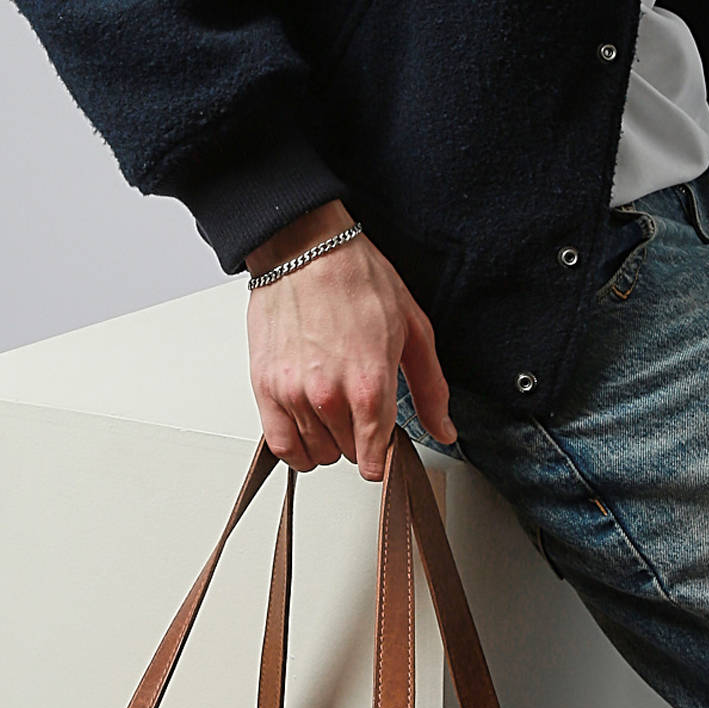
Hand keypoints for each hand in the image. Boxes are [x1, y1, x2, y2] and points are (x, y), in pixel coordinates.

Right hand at [245, 199, 457, 480]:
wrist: (305, 250)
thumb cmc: (357, 279)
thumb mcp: (413, 329)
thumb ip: (430, 389)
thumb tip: (443, 429)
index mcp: (371, 385)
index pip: (374, 458)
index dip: (383, 455)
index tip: (384, 443)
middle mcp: (329, 396)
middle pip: (347, 454)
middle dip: (358, 439)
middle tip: (360, 407)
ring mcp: (293, 394)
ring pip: (316, 453)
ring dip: (328, 440)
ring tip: (334, 408)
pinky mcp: (265, 388)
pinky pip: (281, 445)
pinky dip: (296, 448)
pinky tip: (308, 429)